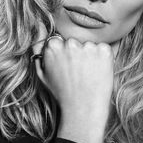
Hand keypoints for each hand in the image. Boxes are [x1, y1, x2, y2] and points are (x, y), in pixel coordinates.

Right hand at [32, 22, 114, 142]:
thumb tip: (39, 33)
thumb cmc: (63, 93)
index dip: (66, 54)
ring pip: (90, 45)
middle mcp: (70, 43)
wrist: (83, 109)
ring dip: (91, 55)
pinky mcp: (104, 50)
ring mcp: (88, 46)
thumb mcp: (43, 74)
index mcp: (53, 46)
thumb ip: (39, 53)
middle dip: (78, 52)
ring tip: (89, 74)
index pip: (61, 40)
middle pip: (76, 42)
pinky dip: (104, 58)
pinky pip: (104, 48)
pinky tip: (99, 72)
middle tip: (80, 72)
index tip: (69, 65)